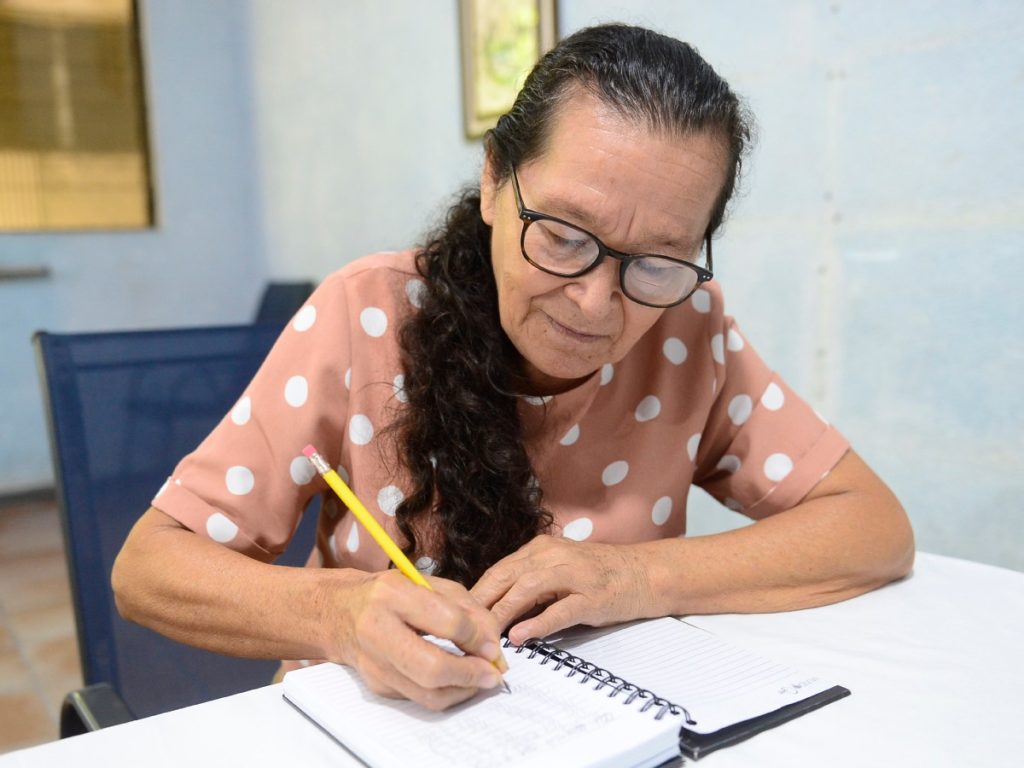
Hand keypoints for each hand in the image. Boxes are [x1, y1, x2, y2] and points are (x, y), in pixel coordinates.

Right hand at [330, 569, 506, 709]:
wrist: (339, 613)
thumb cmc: (390, 595)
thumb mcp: (428, 584)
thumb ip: (466, 608)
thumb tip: (492, 642)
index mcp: (393, 594)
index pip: (446, 621)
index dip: (476, 638)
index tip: (492, 646)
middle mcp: (377, 630)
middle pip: (432, 668)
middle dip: (470, 675)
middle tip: (492, 674)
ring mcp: (373, 664)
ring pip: (427, 694)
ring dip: (463, 691)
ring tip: (480, 679)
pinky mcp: (376, 686)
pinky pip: (419, 699)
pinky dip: (446, 693)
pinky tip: (457, 680)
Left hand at [470, 535, 656, 644]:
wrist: (644, 573)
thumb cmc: (598, 575)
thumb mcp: (558, 569)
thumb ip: (528, 583)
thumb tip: (492, 608)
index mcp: (541, 549)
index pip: (499, 570)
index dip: (476, 593)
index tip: (457, 614)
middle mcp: (553, 555)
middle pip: (506, 576)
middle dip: (481, 602)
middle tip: (460, 627)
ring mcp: (573, 574)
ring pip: (527, 589)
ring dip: (502, 611)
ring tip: (484, 633)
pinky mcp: (591, 597)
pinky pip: (559, 610)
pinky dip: (537, 623)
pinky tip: (520, 637)